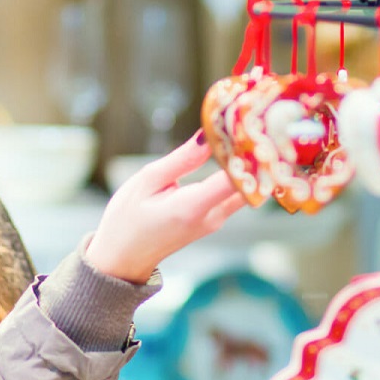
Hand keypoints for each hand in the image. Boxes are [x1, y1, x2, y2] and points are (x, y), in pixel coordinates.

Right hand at [84, 132, 245, 282]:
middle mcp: (211, 217)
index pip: (235, 179)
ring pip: (246, 188)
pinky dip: (239, 174)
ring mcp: (217, 221)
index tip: (248, 129)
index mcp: (192, 207)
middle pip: (248, 183)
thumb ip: (182, 159)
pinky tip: (234, 153)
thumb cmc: (128, 219)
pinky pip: (236, 194)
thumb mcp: (147, 181)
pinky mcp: (216, 220)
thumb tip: (208, 136)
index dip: (247, 154)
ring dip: (247, 163)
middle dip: (254, 155)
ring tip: (245, 132)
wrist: (124, 256)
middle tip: (254, 123)